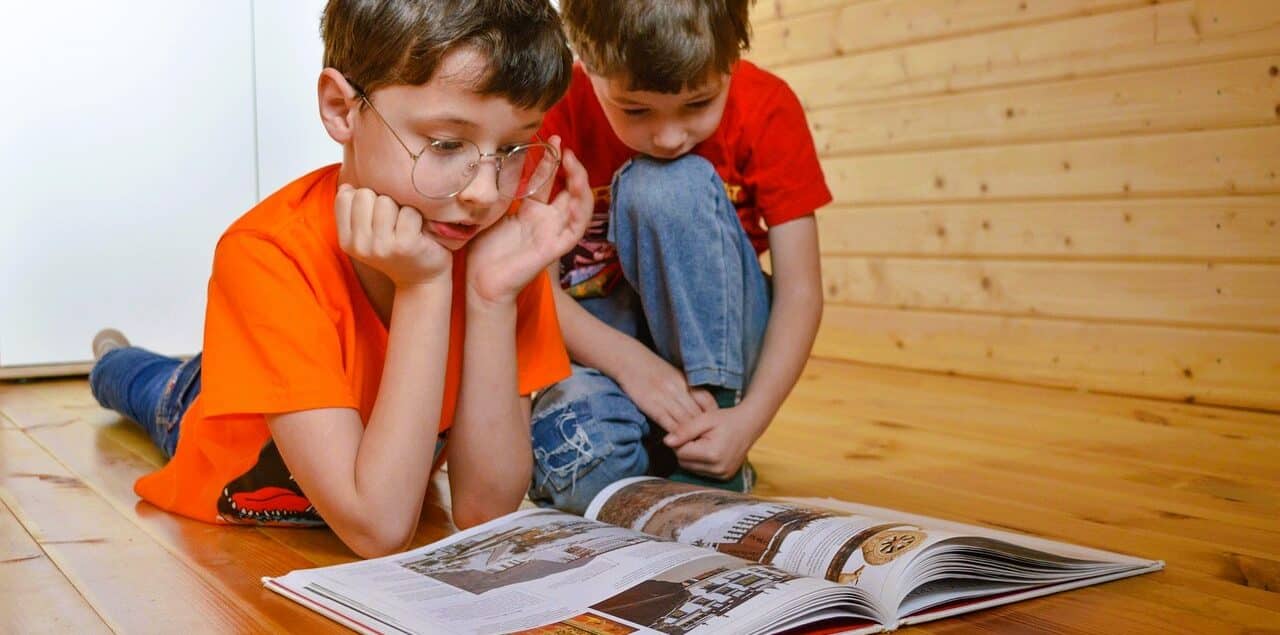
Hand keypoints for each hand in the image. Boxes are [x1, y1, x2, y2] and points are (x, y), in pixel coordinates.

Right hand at [335, 184, 451, 287]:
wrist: (422, 280)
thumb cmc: (396, 249)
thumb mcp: (368, 235)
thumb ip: (354, 211)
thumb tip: (346, 187)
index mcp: (347, 241)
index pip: (344, 198)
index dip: (364, 196)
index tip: (376, 212)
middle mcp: (360, 246)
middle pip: (365, 195)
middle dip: (382, 199)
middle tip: (394, 218)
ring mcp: (382, 247)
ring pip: (385, 201)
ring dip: (400, 206)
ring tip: (405, 223)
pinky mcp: (405, 245)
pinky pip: (409, 211)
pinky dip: (417, 215)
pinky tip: (418, 229)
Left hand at [466, 138, 591, 303]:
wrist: (482, 284)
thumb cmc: (484, 252)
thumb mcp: (492, 213)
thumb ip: (500, 192)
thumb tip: (492, 163)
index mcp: (533, 211)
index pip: (548, 180)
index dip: (551, 160)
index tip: (550, 138)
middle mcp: (548, 220)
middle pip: (570, 189)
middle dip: (571, 167)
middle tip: (563, 147)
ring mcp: (554, 233)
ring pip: (580, 206)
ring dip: (580, 185)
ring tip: (574, 165)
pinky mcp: (556, 248)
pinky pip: (576, 229)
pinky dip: (580, 211)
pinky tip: (577, 195)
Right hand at [615, 348, 717, 434]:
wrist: (629, 360)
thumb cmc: (652, 368)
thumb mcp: (674, 375)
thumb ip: (687, 389)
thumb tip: (698, 406)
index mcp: (686, 382)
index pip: (707, 402)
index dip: (712, 417)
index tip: (715, 429)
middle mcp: (679, 389)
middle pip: (697, 414)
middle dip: (704, 430)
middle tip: (710, 444)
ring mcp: (665, 397)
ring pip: (685, 421)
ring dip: (691, 436)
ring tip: (695, 448)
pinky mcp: (652, 405)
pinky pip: (668, 423)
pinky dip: (675, 435)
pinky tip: (678, 443)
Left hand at [664, 406, 758, 479]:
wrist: (749, 425)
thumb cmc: (726, 419)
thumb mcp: (704, 419)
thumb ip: (684, 430)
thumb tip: (666, 441)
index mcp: (712, 454)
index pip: (680, 452)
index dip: (680, 441)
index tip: (689, 430)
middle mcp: (718, 469)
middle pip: (684, 462)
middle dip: (685, 449)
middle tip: (696, 435)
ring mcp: (722, 475)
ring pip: (691, 468)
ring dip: (691, 456)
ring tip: (703, 442)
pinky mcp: (724, 477)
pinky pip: (701, 472)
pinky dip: (700, 462)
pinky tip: (708, 450)